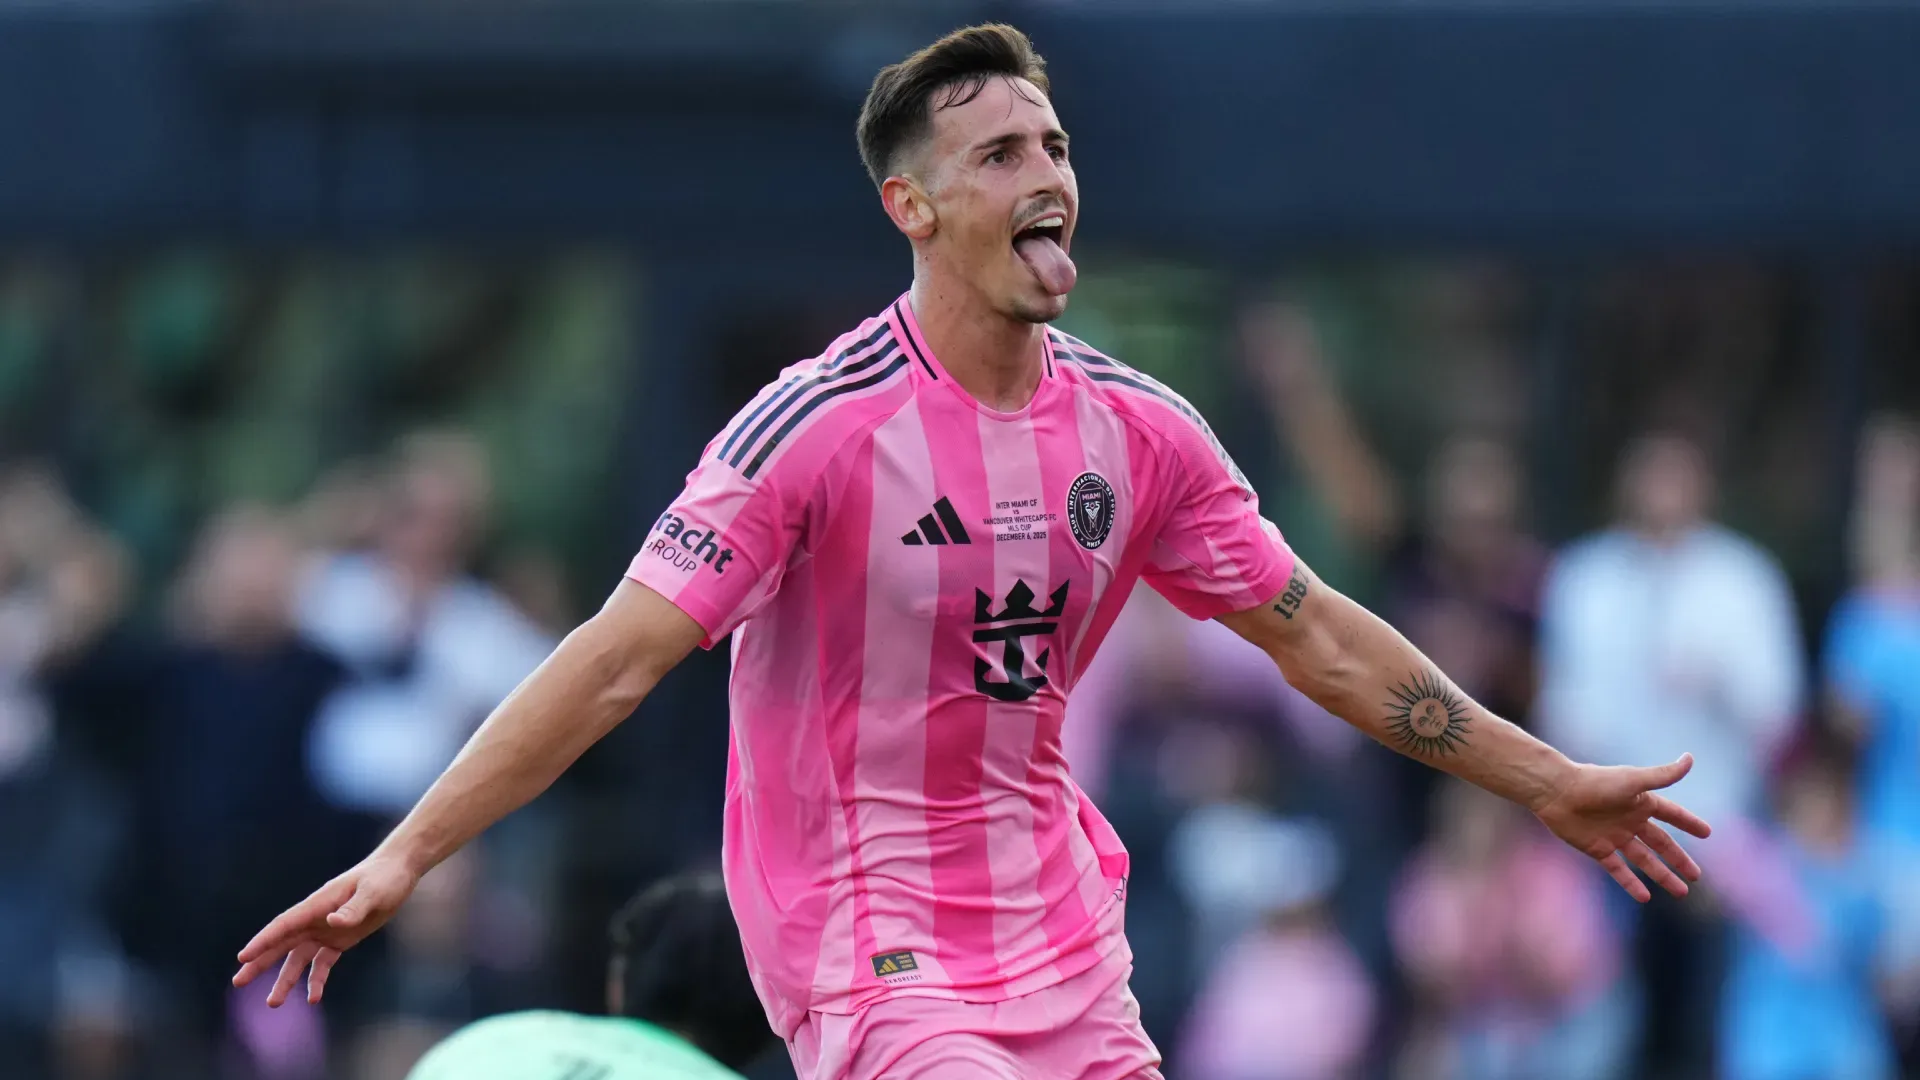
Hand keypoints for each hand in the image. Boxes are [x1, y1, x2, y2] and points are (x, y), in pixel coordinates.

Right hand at [232, 851, 420, 1006]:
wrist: (396, 873)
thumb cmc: (383, 878)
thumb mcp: (373, 892)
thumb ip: (354, 908)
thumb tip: (333, 922)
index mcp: (317, 905)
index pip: (284, 925)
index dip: (263, 941)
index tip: (243, 957)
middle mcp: (315, 919)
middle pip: (281, 944)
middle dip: (259, 962)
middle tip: (238, 982)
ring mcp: (325, 930)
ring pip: (298, 958)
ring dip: (285, 979)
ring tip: (273, 1002)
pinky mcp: (339, 941)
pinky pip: (322, 963)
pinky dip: (316, 980)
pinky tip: (313, 998)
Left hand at [1530, 754, 1711, 901]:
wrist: (1557, 792)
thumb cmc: (1596, 782)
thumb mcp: (1634, 780)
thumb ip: (1663, 775)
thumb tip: (1690, 758)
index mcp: (1640, 802)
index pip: (1672, 815)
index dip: (1688, 823)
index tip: (1707, 833)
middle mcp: (1630, 820)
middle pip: (1661, 844)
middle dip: (1678, 859)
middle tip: (1697, 876)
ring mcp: (1614, 836)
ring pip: (1644, 860)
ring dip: (1662, 875)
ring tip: (1681, 892)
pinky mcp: (1597, 849)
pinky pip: (1618, 869)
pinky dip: (1631, 883)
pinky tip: (1645, 897)